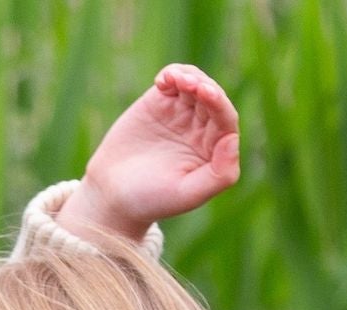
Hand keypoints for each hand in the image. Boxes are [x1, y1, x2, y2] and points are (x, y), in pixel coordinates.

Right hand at [63, 64, 240, 241]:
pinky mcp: (161, 102)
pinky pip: (174, 79)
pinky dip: (173, 74)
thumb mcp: (186, 194)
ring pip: (196, 83)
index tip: (206, 94)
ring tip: (176, 81)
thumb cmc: (151, 200)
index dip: (219, 105)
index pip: (226, 122)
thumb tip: (233, 139)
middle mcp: (202, 131)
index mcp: (214, 153)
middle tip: (189, 85)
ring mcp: (182, 114)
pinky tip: (163, 81)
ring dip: (189, 77)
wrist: (113, 193)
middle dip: (204, 87)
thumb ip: (218, 175)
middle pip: (213, 99)